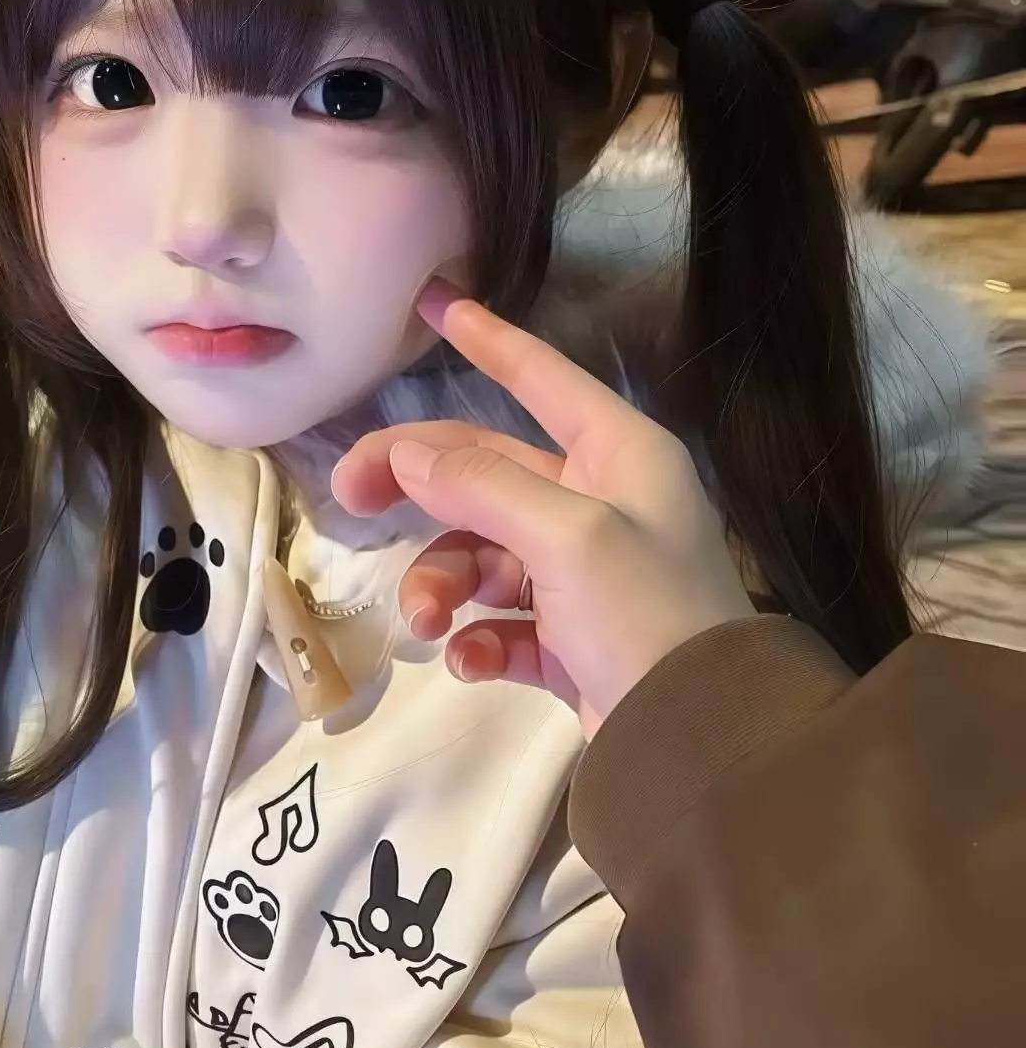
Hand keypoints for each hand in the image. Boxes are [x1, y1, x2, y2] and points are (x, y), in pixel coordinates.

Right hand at [330, 283, 757, 735]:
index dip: (489, 340)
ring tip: (427, 622)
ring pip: (480, 554)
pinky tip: (469, 659)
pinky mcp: (569, 642)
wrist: (699, 744)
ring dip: (442, 582)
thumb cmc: (646, 614)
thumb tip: (405, 452)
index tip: (436, 303)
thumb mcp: (565, 535)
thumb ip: (480, 485)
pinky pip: (499, 623)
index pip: (543, 378)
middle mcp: (602, 504)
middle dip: (418, 485)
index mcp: (620, 456)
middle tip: (347, 498)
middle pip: (487, 471)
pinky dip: (476, 639)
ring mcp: (583, 577)